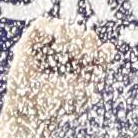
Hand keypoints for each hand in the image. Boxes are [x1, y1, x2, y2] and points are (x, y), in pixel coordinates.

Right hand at [3, 17, 112, 135]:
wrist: (33, 113)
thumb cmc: (59, 107)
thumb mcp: (88, 88)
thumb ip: (101, 67)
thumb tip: (110, 47)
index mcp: (73, 62)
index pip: (89, 41)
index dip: (94, 46)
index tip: (92, 60)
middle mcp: (58, 53)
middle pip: (78, 32)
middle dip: (84, 43)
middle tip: (82, 58)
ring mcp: (42, 48)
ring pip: (62, 26)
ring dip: (70, 36)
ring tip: (66, 51)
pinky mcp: (27, 45)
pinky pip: (41, 24)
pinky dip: (52, 30)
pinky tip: (57, 45)